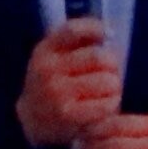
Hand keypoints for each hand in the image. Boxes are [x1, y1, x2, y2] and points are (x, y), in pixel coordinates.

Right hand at [16, 17, 121, 148]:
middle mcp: (48, 69)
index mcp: (45, 50)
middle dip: (112, 65)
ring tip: (108, 91)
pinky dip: (112, 103)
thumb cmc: (53, 84)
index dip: (96, 29)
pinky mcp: (68, 115)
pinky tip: (106, 105)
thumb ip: (75, 43)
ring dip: (115, 86)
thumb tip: (108, 32)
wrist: (32, 120)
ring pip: (107, 81)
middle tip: (111, 73)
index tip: (109, 34)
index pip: (72, 30)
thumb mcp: (53, 58)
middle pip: (99, 57)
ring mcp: (57, 92)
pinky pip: (106, 104)